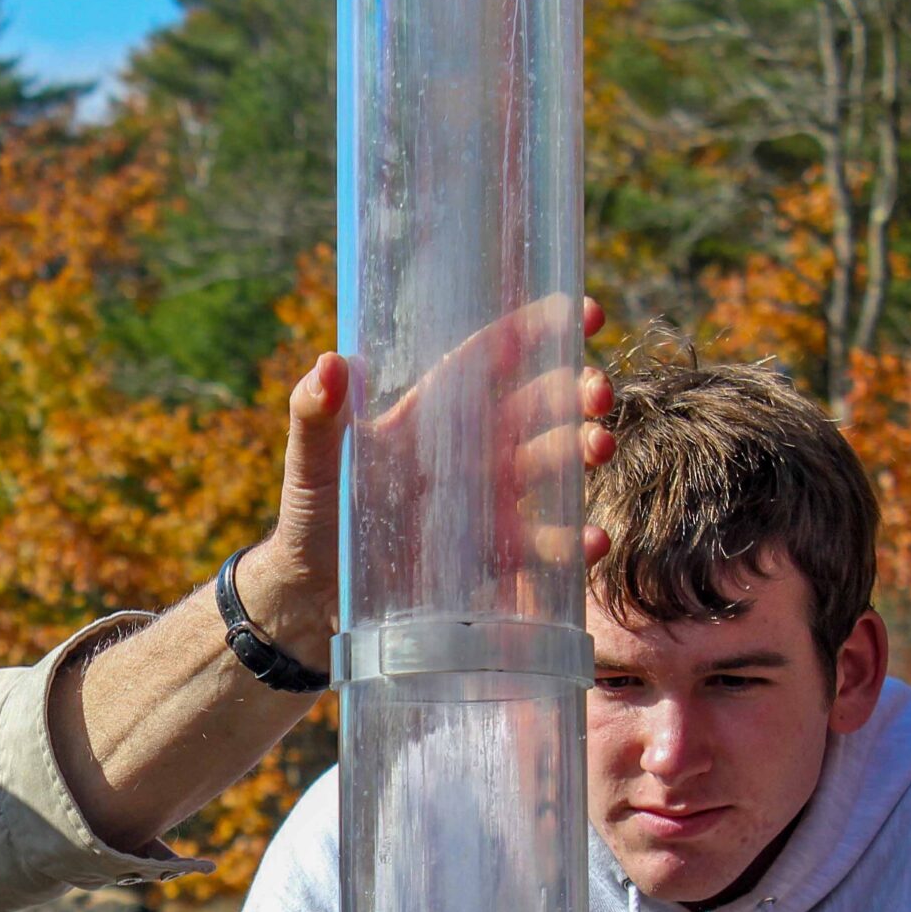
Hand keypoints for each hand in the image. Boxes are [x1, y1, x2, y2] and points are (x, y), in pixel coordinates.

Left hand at [243, 299, 616, 657]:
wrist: (312, 600)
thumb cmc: (312, 518)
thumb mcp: (312, 465)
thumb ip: (316, 418)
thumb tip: (330, 365)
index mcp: (434, 413)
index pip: (496, 357)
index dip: (541, 329)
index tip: (587, 312)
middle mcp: (472, 450)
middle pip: (541, 406)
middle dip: (578, 390)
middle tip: (596, 393)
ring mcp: (489, 502)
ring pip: (553, 466)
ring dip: (583, 451)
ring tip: (598, 448)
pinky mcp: (495, 556)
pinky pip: (545, 544)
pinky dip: (574, 542)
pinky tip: (591, 540)